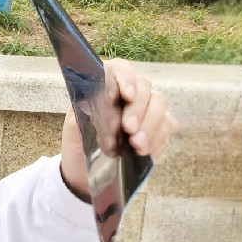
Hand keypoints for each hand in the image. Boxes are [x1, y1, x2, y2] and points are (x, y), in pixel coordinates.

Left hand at [59, 59, 178, 198]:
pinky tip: (145, 151)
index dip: (126, 78)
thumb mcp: (73, 127)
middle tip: (129, 129)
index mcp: (106, 86)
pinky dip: (158, 137)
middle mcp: (130, 93)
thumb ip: (83, 110)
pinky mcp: (158, 128)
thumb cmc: (78, 144)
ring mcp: (147, 110)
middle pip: (145, 87)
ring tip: (137, 144)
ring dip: (151, 124)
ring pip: (160, 104)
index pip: (120, 69)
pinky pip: (168, 125)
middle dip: (138, 108)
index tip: (126, 95)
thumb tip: (97, 99)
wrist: (84, 172)